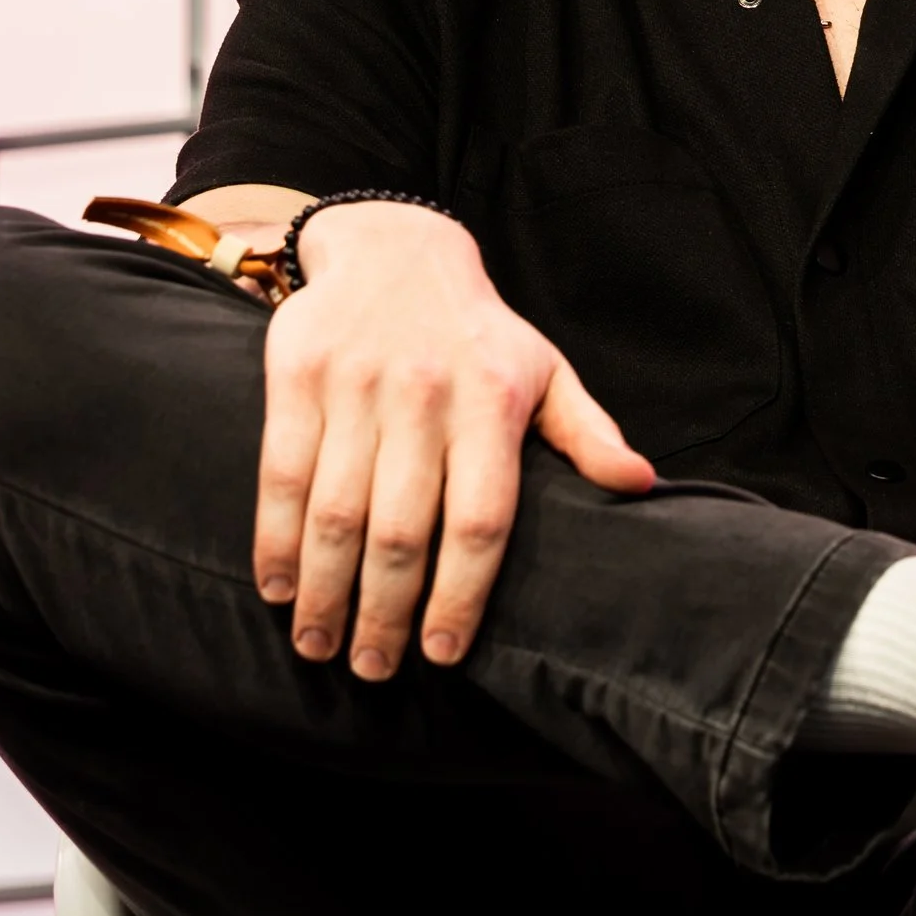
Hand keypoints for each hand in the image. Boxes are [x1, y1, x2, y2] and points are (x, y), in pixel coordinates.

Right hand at [252, 201, 654, 677]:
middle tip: (372, 670)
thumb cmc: (478, 332)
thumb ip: (588, 434)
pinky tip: (276, 587)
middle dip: (384, 614)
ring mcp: (356, 383)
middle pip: (402, 530)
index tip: (442, 655)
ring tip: (320, 647)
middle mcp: (425, 394)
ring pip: (335, 511)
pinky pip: (279, 472)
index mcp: (493, 401)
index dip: (461, 594)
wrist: (395, 245)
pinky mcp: (296, 373)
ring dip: (323, 592)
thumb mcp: (546, 370)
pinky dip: (273, 540)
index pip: (481, 518)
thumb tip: (642, 486)